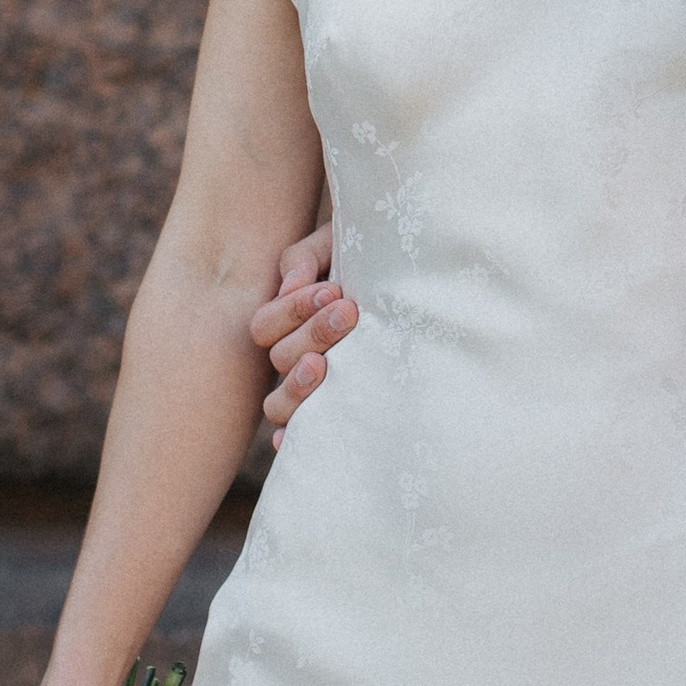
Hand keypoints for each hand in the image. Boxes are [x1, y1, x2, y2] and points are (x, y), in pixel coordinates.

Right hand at [252, 225, 357, 450]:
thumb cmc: (374, 261)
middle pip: (280, 358)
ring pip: (279, 403)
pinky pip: (302, 435)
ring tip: (325, 365)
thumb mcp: (340, 246)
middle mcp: (296, 357)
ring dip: (297, 384)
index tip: (335, 291)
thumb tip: (291, 285)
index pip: (266, 325)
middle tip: (350, 312)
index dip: (293, 310)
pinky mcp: (336, 412)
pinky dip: (291, 439)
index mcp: (290, 321)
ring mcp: (314, 389)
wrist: (419, 282)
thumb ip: (307, 257)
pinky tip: (293, 439)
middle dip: (313, 333)